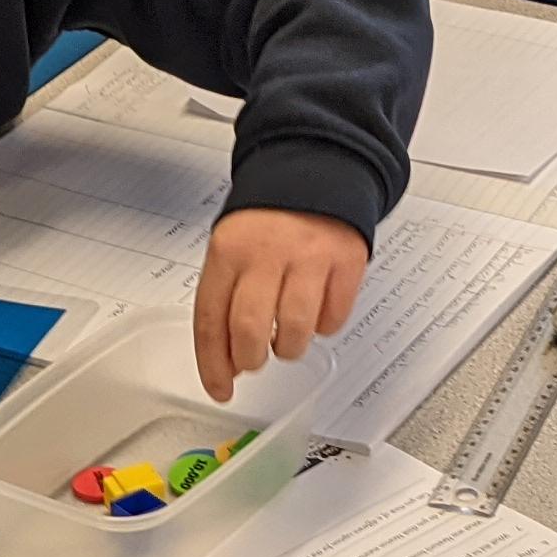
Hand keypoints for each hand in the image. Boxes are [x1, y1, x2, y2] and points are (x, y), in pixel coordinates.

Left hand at [194, 207, 366, 402]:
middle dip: (250, 359)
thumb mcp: (232, 247)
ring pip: (294, 331)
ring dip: (288, 348)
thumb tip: (229, 361)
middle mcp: (266, 253)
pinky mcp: (345, 262)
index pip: (211, 320)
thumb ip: (225, 299)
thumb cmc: (269, 219)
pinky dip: (323, 327)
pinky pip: (332, 318)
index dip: (213, 364)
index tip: (220, 388)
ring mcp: (308, 258)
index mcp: (228, 251)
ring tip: (286, 338)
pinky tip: (315, 312)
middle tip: (255, 360)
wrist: (317, 168)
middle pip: (249, 330)